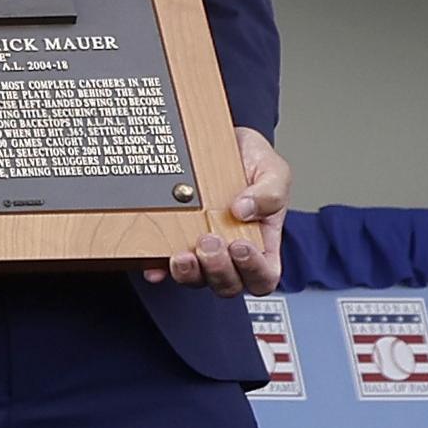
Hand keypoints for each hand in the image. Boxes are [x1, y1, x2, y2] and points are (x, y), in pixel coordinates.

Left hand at [147, 125, 289, 295]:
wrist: (222, 142)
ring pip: (196, 280)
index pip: (263, 276)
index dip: (254, 271)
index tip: (241, 245)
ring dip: (189, 273)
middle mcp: (230, 252)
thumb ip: (269, 193)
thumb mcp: (273, 172)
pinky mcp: (173, 241)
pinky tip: (154, 265)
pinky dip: (157, 269)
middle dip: (218, 269)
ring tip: (183, 254)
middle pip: (228, 284)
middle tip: (209, 240)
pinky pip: (162, 266)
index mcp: (261, 242)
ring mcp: (200, 250)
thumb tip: (243, 211)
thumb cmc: (252, 162)